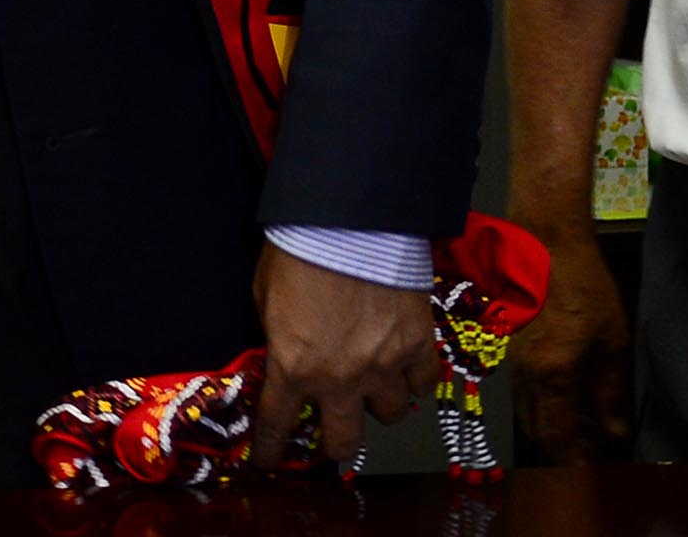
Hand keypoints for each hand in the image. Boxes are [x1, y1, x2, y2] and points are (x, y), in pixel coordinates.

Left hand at [251, 244, 441, 465]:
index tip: (266, 461)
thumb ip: (277, 335)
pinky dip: (414, 380)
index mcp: (294, 367)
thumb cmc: (296, 254)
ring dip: (378, 403)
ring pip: (389, 413)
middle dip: (336, 444)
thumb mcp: (265, 297)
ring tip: (373, 385)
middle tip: (333, 438)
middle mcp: (341, 379)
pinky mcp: (419, 347)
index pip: (277, 423)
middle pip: (344, 439)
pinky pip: (423, 384)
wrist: (348, 225)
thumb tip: (286, 350)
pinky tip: (405, 367)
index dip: (269, 447)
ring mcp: (385, 367)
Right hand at [511, 224, 632, 460]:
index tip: (591, 472)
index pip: (557, 435)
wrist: (541, 245)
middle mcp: (525, 374)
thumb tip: (613, 431)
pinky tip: (564, 402)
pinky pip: (524, 391)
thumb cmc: (582, 289)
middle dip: (562, 449)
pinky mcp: (509, 348)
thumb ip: (609, 393)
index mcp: (552, 375)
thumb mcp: (612, 344)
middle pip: (537, 429)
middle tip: (589, 457)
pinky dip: (543, 407)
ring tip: (582, 433)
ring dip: (552, 429)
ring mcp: (512, 360)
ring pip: (527, 411)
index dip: (573, 460)